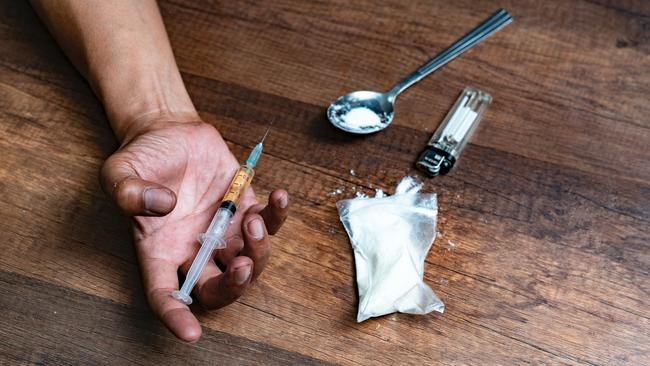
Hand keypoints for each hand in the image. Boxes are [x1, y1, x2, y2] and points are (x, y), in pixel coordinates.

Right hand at [100, 116, 288, 341]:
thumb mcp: (119, 172)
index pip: (165, 294)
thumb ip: (128, 192)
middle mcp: (194, 249)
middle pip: (217, 289)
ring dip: (258, 250)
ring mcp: (223, 231)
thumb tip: (164, 205)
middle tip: (241, 268)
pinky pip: (268, 223)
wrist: (169, 132)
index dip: (176, 316)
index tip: (190, 333)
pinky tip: (278, 196)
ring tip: (252, 221)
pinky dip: (278, 215)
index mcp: (159, 251)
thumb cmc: (142, 159)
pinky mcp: (244, 208)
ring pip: (249, 262)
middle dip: (234, 288)